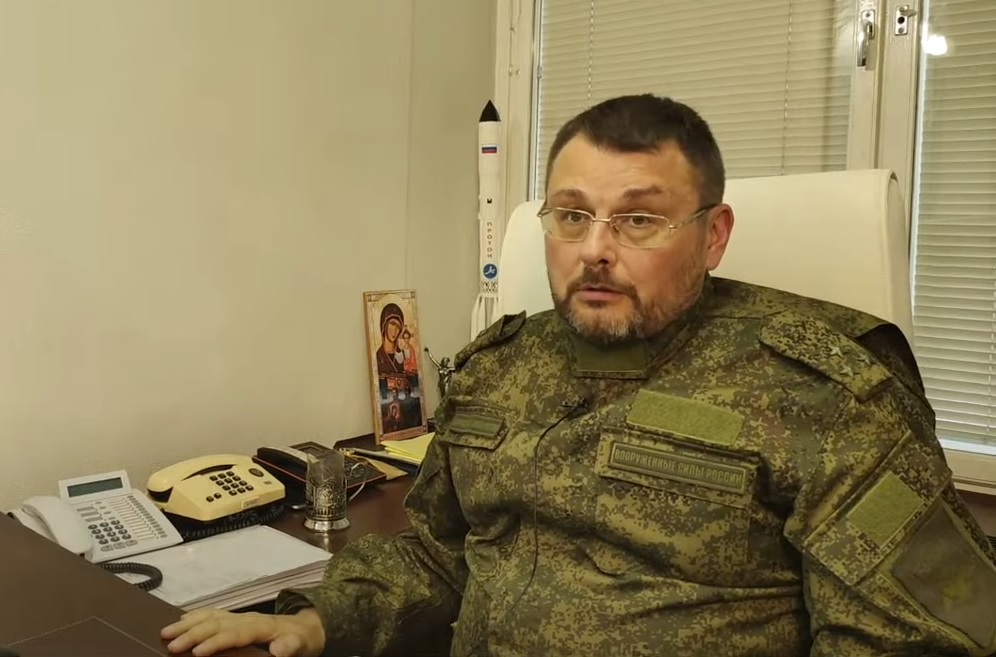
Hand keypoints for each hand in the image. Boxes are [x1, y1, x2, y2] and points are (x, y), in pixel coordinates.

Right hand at [161, 607, 324, 656]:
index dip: (216, 642)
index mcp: (261, 627)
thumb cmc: (302, 640)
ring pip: (210, 617)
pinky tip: (182, 620)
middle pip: (217, 623)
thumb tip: (278, 651)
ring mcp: (240, 616)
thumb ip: (290, 647)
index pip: (234, 634)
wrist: (307, 627)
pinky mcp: (236, 618)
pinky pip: (213, 613)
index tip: (197, 652)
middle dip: (193, 634)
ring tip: (166, 632)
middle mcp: (247, 618)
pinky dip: (196, 616)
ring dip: (188, 624)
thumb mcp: (301, 645)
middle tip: (172, 645)